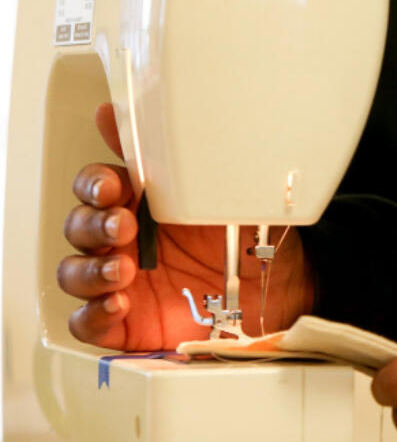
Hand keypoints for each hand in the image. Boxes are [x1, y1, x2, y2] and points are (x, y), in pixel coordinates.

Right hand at [57, 102, 314, 349]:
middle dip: (93, 224)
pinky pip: (87, 321)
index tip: (113, 186)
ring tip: (123, 271)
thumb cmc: (248, 236)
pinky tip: (116, 305)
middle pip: (79, 225)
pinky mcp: (126, 321)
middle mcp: (126, 240)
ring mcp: (123, 281)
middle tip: (124, 227)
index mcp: (143, 202)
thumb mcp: (225, 192)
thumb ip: (187, 158)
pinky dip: (92, 314)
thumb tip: (160, 120)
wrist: (278, 286)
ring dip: (89, 269)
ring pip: (73, 272)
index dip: (95, 184)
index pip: (96, 185)